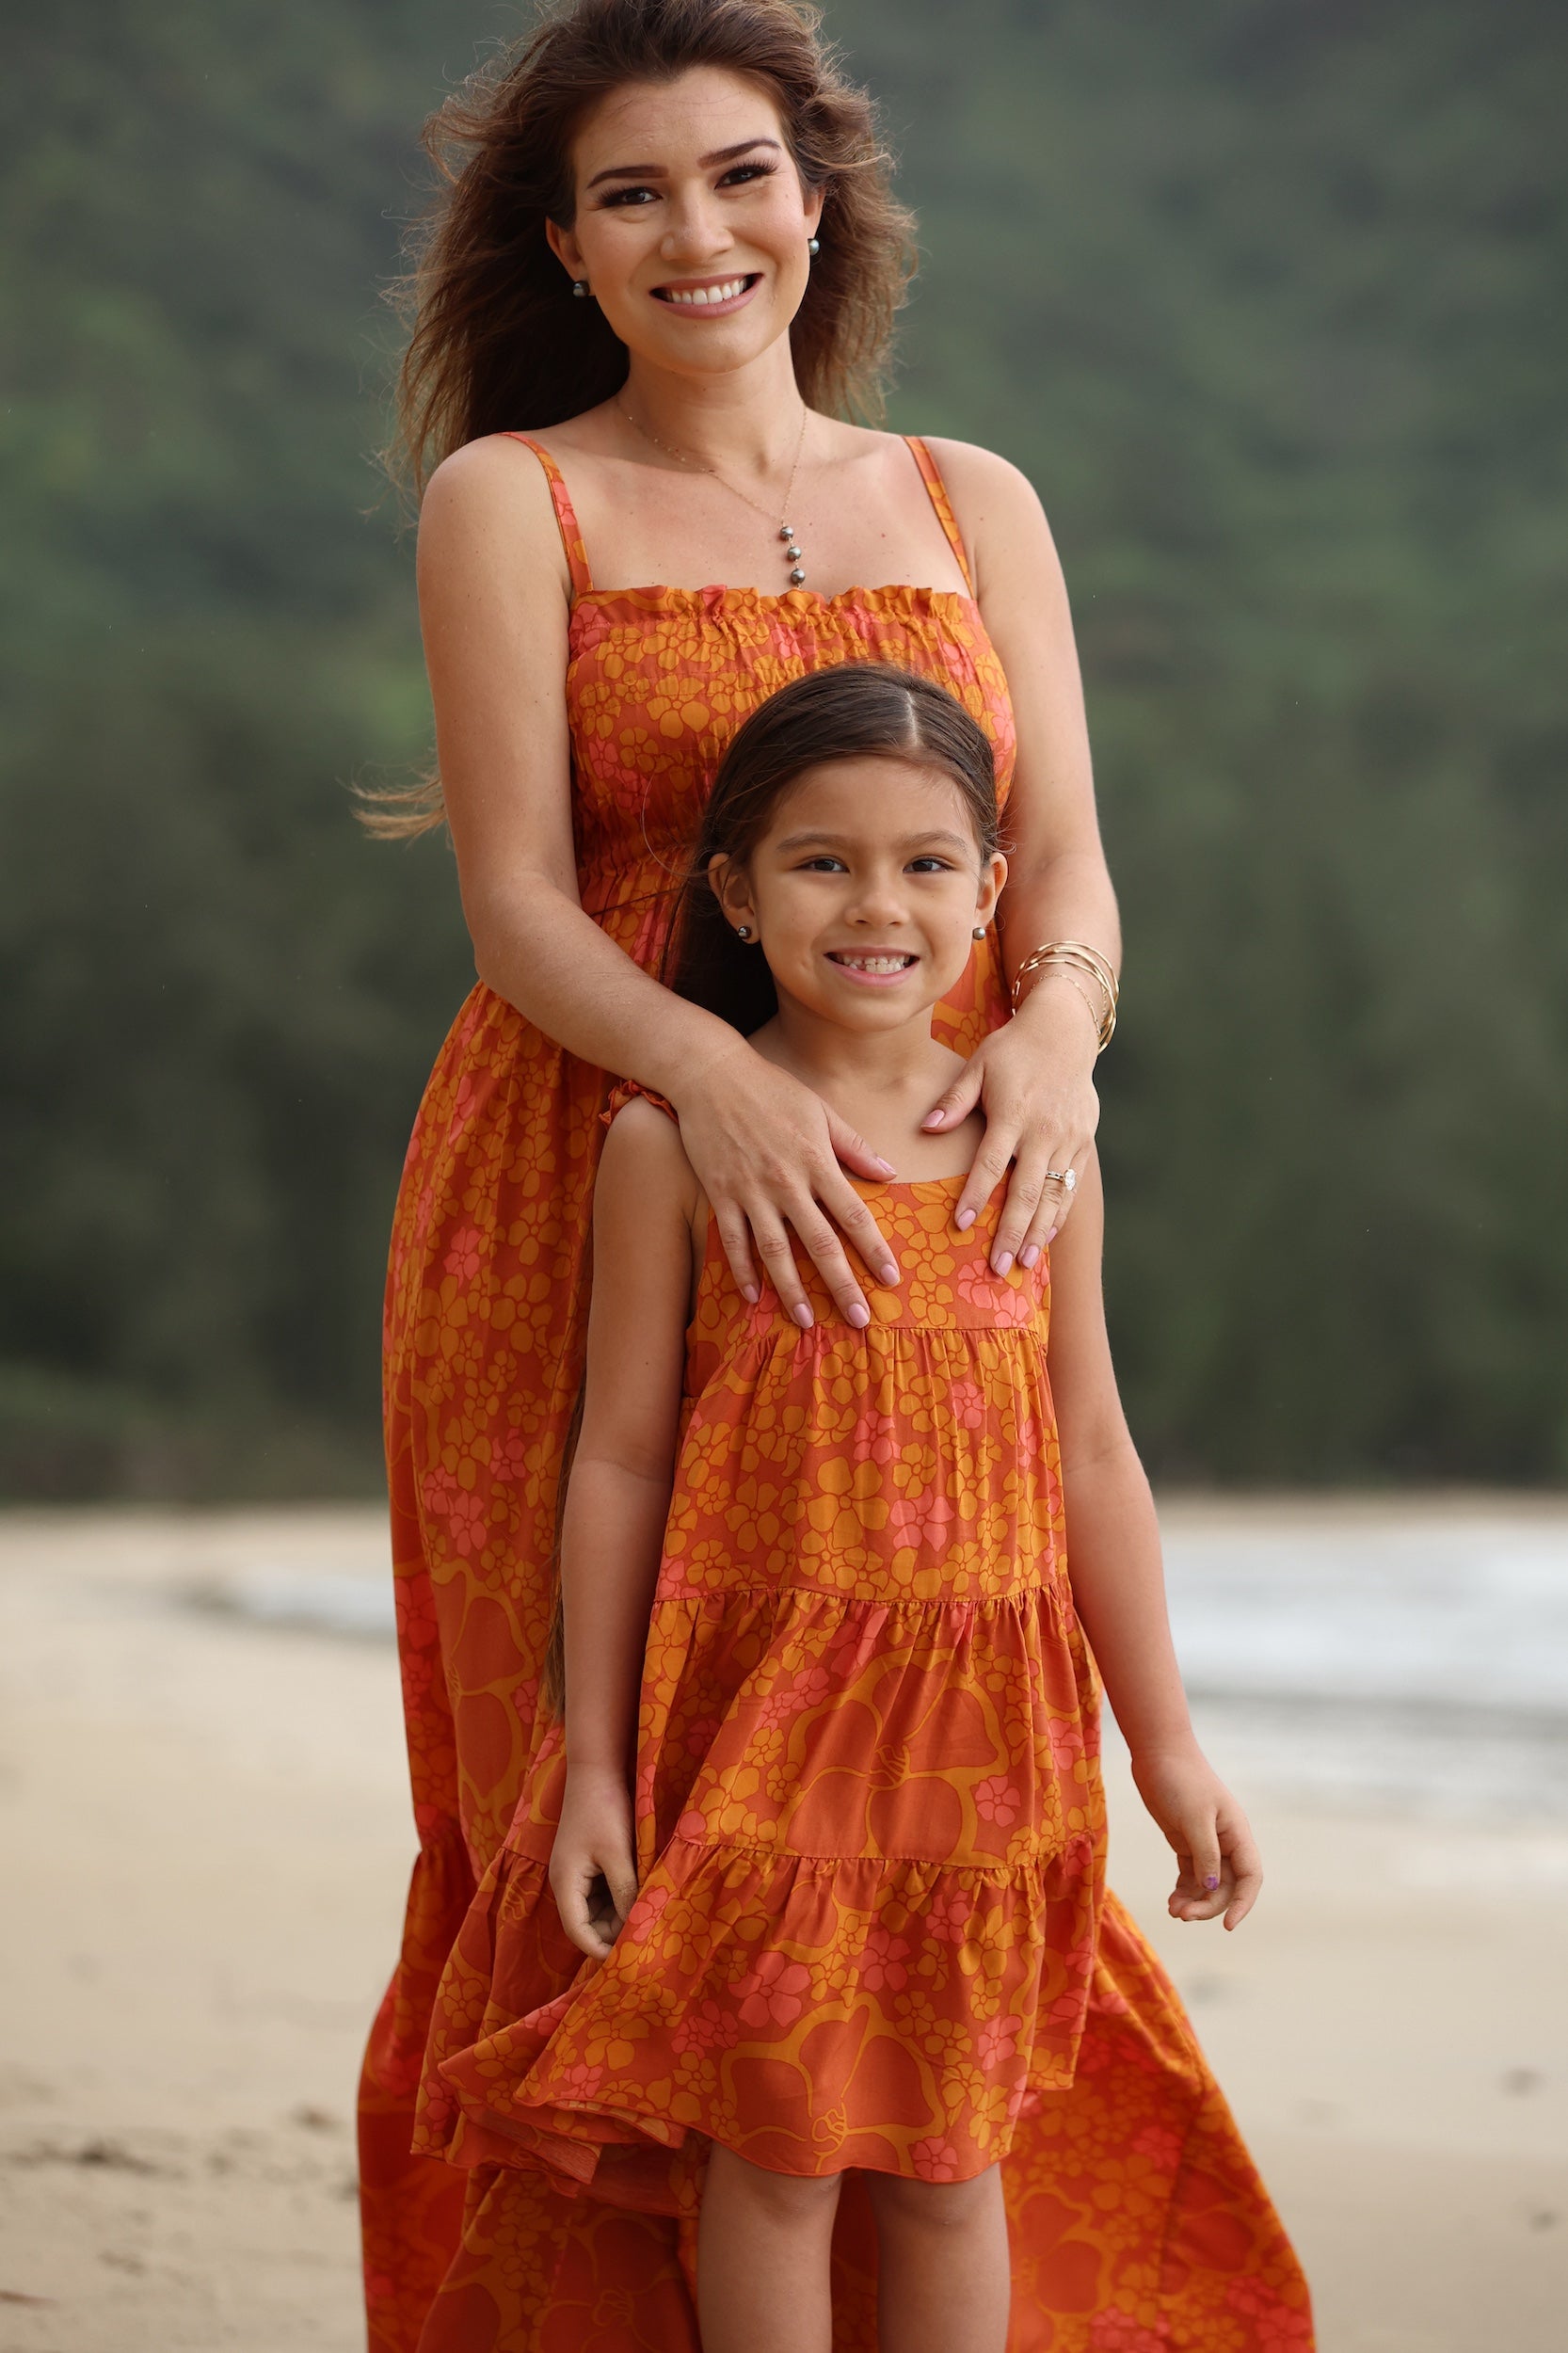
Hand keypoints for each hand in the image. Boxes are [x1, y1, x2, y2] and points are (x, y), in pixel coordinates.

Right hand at [549, 1763, 639, 1959]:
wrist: (596, 1770)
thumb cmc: (605, 1810)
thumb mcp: (618, 1854)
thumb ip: (625, 1892)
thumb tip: (636, 1926)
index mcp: (565, 1884)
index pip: (578, 1933)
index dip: (601, 1951)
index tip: (630, 1960)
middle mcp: (566, 1884)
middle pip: (587, 1926)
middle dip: (614, 1933)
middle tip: (647, 1935)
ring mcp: (576, 1874)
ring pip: (597, 1912)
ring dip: (619, 1915)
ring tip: (649, 1914)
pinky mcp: (587, 1865)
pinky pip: (602, 1894)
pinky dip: (620, 1899)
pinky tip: (641, 1894)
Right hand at [671, 1035, 901, 1328]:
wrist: (711, 1074)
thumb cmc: (771, 1088)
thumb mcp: (821, 1110)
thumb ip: (855, 1147)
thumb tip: (891, 1173)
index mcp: (817, 1161)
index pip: (853, 1214)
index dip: (874, 1249)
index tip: (891, 1280)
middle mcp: (786, 1182)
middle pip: (819, 1243)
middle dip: (842, 1284)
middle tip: (859, 1319)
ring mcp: (751, 1191)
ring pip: (774, 1251)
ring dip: (792, 1290)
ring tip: (807, 1322)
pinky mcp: (721, 1193)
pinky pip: (733, 1241)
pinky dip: (742, 1271)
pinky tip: (753, 1297)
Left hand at [922, 975, 1099, 1272]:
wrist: (1065, 1032)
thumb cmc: (1013, 1049)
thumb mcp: (978, 1065)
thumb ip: (954, 1101)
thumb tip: (926, 1128)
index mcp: (1013, 1113)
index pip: (991, 1162)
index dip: (976, 1195)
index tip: (962, 1225)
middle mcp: (1044, 1131)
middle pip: (1027, 1190)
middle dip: (1012, 1231)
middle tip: (998, 1265)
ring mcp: (1068, 1139)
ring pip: (1054, 1195)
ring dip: (1039, 1232)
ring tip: (1025, 1264)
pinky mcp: (1083, 1143)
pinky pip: (1072, 1187)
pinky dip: (1060, 1215)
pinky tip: (1047, 1238)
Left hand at [1131, 1746, 1262, 1931]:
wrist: (1158, 1753)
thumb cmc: (1181, 1780)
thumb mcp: (1194, 1818)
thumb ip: (1206, 1854)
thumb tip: (1213, 1888)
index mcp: (1237, 1833)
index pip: (1250, 1877)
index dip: (1243, 1904)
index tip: (1228, 1926)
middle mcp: (1226, 1842)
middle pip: (1226, 1886)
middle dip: (1208, 1905)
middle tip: (1182, 1915)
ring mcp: (1206, 1843)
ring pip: (1207, 1884)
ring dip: (1194, 1901)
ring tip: (1173, 1911)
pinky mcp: (1185, 1842)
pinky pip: (1191, 1875)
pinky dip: (1183, 1890)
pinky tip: (1172, 1901)